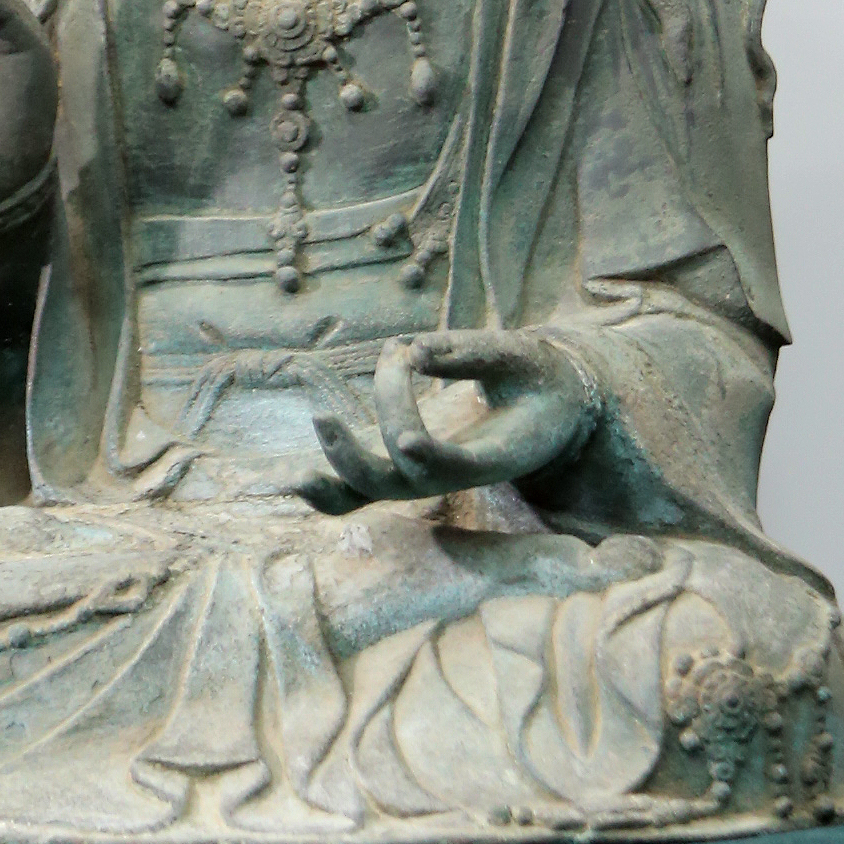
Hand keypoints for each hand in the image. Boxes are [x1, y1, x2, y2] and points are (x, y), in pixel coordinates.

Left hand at [311, 329, 596, 501]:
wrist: (547, 411)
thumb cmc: (536, 380)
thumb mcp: (519, 356)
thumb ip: (470, 353)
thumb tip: (410, 349)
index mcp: (491, 457)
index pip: (453, 466)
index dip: (426, 453)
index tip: (403, 436)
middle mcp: (451, 475)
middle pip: (398, 482)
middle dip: (364, 446)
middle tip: (359, 384)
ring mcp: (421, 476)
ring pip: (370, 493)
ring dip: (334, 472)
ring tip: (314, 423)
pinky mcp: (401, 469)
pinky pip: (359, 491)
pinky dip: (328, 491)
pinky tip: (296, 478)